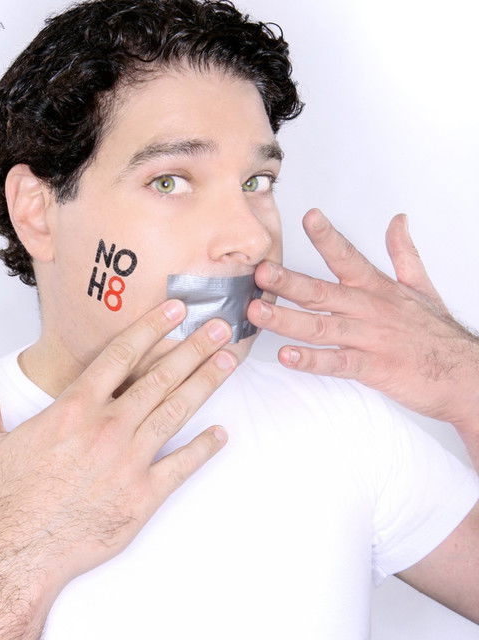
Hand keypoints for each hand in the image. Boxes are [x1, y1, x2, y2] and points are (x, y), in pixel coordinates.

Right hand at [0, 299, 234, 589]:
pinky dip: (204, 449)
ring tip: (228, 361)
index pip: (121, 356)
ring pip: (175, 412)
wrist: (18, 553)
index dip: (152, 328)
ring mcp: (130, 462)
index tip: (177, 310)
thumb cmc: (6, 498)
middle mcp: (108, 428)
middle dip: (192, 349)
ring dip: (205, 384)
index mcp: (75, 409)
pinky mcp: (143, 496)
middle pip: (158, 378)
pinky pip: (181, 467)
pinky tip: (221, 434)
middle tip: (219, 328)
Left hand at [247, 208, 478, 428]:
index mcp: (377, 289)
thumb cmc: (437, 333)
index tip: (309, 216)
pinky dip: (312, 360)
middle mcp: (369, 310)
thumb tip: (398, 221)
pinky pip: (338, 363)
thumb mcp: (421, 286)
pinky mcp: (374, 367)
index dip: (328, 237)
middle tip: (260, 272)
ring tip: (258, 313)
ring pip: (321, 327)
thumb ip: (403, 253)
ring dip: (287, 320)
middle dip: (288, 281)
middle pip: (322, 292)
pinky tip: (287, 356)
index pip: (349, 257)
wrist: (466, 375)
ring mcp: (370, 339)